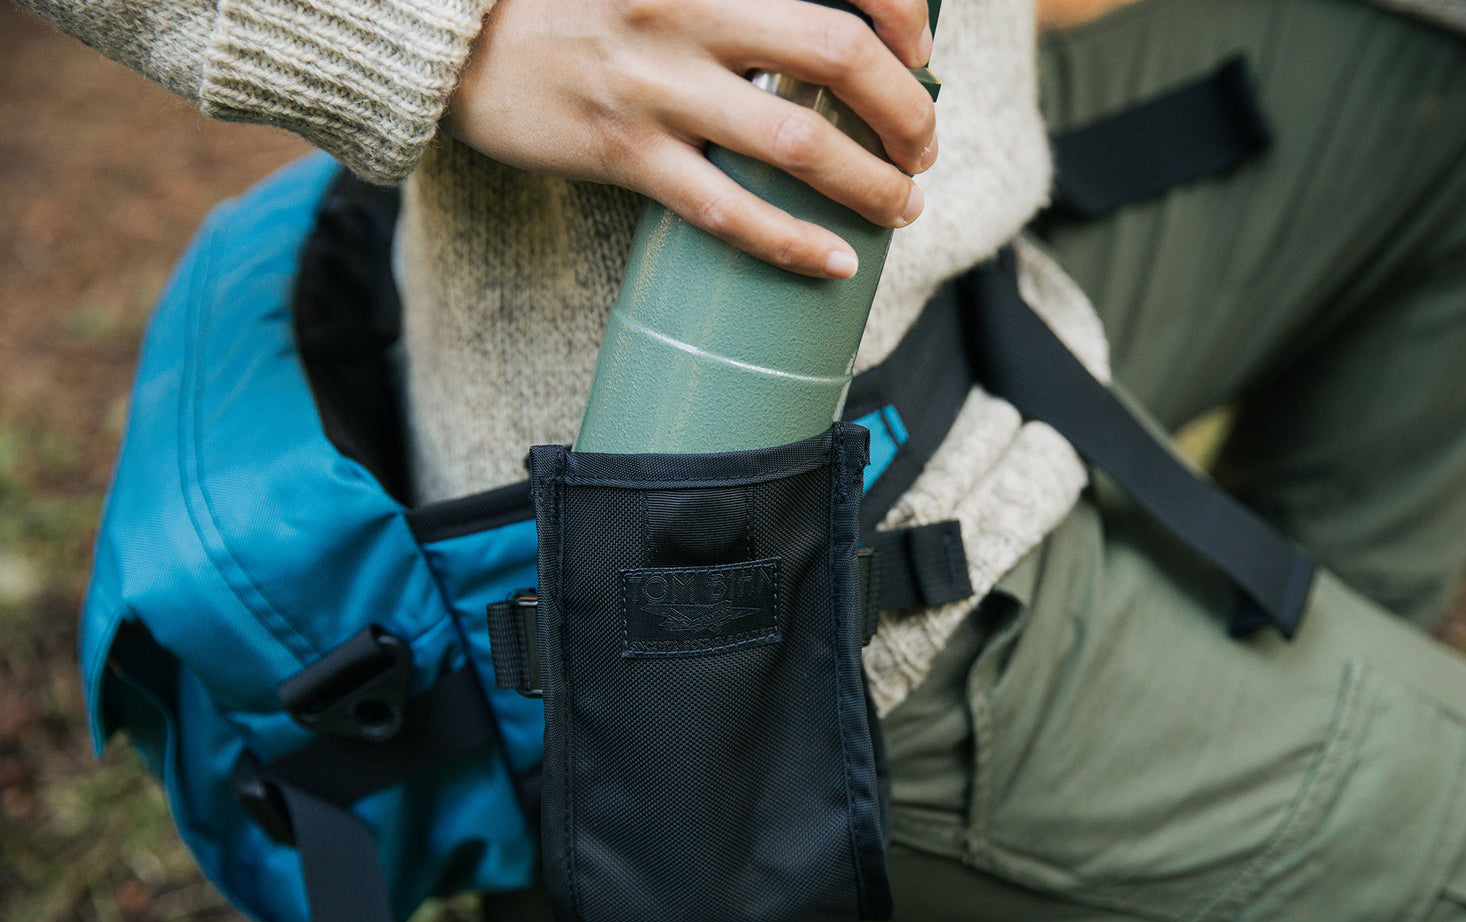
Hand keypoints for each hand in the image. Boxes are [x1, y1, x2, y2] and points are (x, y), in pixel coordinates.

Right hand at [444, 0, 937, 277]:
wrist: (451, 36)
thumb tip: (829, 25)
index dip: (901, 13)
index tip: (920, 51)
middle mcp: (686, 8)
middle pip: (838, 56)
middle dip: (905, 109)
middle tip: (923, 144)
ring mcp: (654, 85)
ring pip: (796, 144)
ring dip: (870, 184)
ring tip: (901, 207)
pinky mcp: (621, 152)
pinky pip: (728, 212)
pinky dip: (793, 243)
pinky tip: (835, 261)